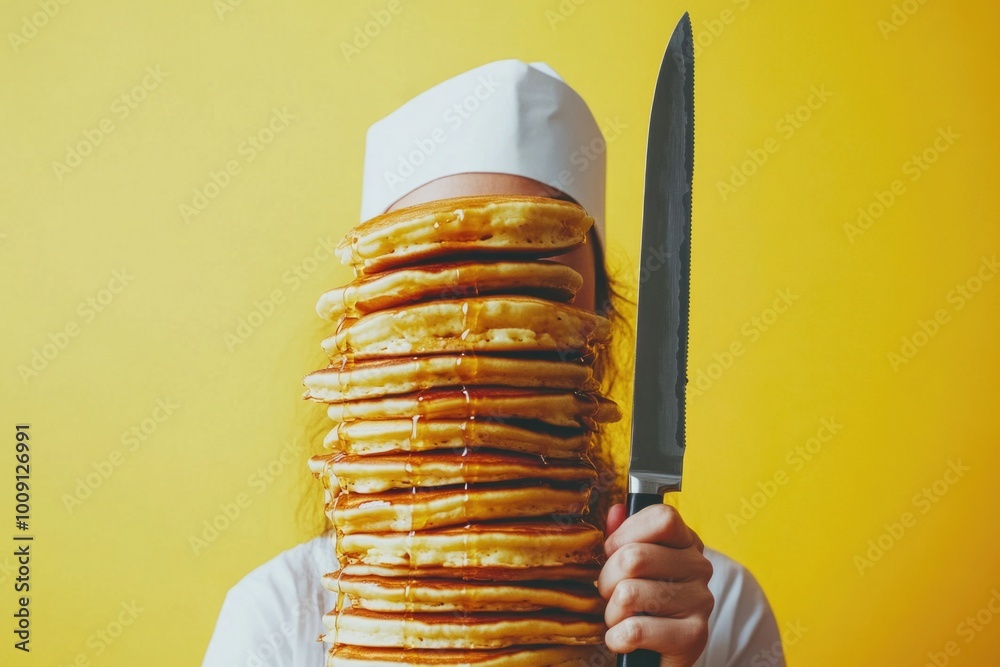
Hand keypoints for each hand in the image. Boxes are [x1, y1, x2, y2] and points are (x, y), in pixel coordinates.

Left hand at [598, 503, 713, 666]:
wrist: (658, 656)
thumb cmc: (643, 603)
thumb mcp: (631, 566)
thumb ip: (623, 535)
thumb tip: (616, 510)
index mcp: (686, 542)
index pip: (662, 517)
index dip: (625, 533)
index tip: (613, 551)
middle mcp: (699, 567)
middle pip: (635, 556)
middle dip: (606, 579)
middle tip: (609, 594)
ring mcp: (700, 601)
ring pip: (629, 593)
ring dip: (611, 613)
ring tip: (621, 618)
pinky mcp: (694, 636)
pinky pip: (635, 630)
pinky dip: (617, 638)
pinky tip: (624, 640)